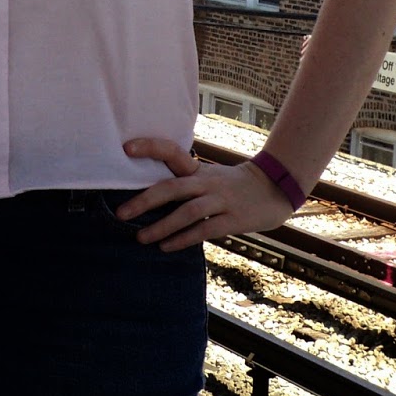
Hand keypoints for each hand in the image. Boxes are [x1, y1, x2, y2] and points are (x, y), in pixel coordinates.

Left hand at [119, 137, 295, 250]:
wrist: (273, 189)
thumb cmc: (230, 185)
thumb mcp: (208, 176)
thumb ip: (183, 181)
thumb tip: (146, 194)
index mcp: (198, 168)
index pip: (172, 150)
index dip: (150, 147)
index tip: (126, 148)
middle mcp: (207, 182)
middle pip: (172, 187)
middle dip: (145, 201)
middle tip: (121, 213)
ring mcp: (221, 200)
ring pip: (187, 212)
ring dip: (162, 226)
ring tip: (141, 238)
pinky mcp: (233, 219)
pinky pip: (204, 230)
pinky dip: (183, 239)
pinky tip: (166, 247)